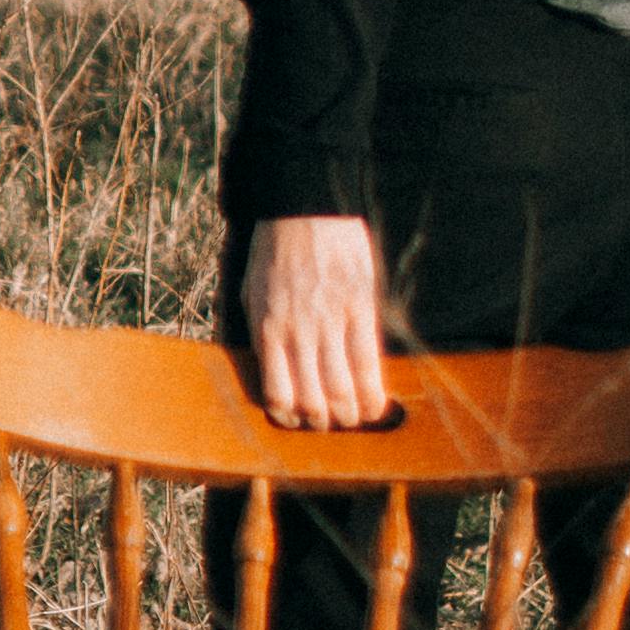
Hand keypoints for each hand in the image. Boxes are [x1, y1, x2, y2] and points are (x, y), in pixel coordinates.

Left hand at [241, 207, 388, 426]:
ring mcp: (331, 320)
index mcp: (267, 329)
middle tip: (329, 423)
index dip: (289, 418)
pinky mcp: (360, 306)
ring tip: (352, 419)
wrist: (304, 206)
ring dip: (348, 414)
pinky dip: (374, 391)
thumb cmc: (274, 250)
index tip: (298, 420)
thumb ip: (261, 332)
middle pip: (312, 400)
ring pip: (342, 388)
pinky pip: (369, 361)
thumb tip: (269, 371)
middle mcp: (297, 331)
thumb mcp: (252, 292)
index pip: (278, 395)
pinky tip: (377, 406)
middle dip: (322, 422)